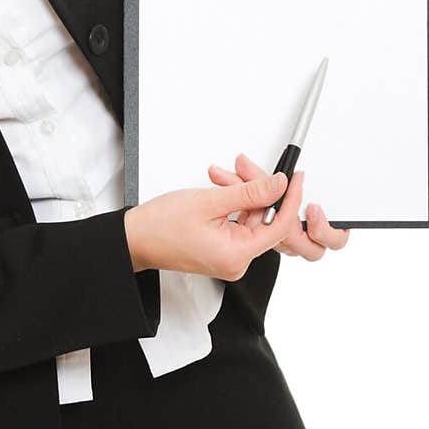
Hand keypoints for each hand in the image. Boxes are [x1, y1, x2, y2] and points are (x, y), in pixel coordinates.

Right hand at [124, 165, 303, 279]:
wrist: (134, 238)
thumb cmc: (160, 226)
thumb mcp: (209, 201)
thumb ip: (249, 193)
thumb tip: (278, 185)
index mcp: (236, 254)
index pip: (279, 226)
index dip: (289, 198)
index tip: (294, 178)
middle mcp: (236, 262)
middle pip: (264, 220)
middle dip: (256, 191)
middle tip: (244, 167)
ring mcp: (228, 258)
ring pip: (250, 220)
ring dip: (241, 196)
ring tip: (222, 178)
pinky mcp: (221, 251)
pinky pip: (238, 225)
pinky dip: (233, 206)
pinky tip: (222, 191)